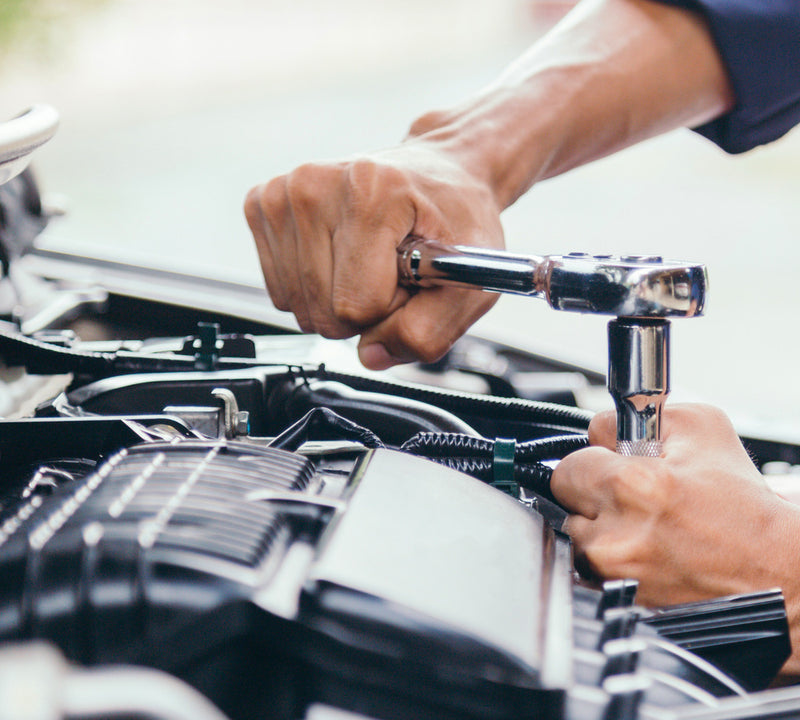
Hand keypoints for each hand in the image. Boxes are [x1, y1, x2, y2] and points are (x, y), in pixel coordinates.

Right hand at [244, 141, 503, 370]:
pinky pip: (282, 291)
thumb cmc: (456, 218)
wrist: (439, 173)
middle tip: (393, 268)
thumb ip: (429, 330)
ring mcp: (283, 193)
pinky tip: (342, 254)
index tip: (411, 274)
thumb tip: (370, 355)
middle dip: (364, 308)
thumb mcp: (469, 278)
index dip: (392, 307)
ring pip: (298, 306)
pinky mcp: (262, 205)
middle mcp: (316, 183)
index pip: (356, 305)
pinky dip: (314, 287)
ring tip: (370, 260)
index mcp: (371, 191)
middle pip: (323, 312)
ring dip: (339, 300)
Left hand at [551, 403, 799, 673]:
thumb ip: (637, 416)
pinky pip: (587, 563)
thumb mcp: (700, 427)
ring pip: (574, 530)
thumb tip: (600, 427)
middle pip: (563, 496)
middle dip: (590, 487)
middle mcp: (615, 534)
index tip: (616, 461)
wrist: (772, 573)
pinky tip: (643, 548)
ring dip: (598, 522)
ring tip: (641, 523)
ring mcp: (613, 571)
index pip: (570, 460)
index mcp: (634, 486)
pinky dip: (607, 553)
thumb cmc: (741, 506)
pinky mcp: (615, 596)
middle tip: (628, 492)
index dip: (595, 456)